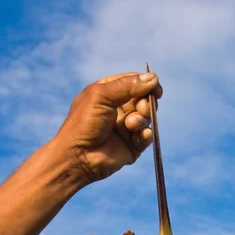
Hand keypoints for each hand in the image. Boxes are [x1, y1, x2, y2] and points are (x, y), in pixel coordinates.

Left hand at [55, 71, 162, 185]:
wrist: (79, 157)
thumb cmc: (84, 123)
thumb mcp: (102, 96)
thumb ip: (127, 86)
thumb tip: (154, 78)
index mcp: (109, 93)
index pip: (133, 82)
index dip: (146, 84)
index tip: (155, 88)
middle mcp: (119, 109)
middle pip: (143, 99)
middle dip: (145, 103)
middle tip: (141, 108)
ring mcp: (126, 128)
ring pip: (147, 118)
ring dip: (142, 119)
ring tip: (131, 125)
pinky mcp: (132, 145)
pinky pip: (147, 136)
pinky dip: (146, 135)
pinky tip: (139, 136)